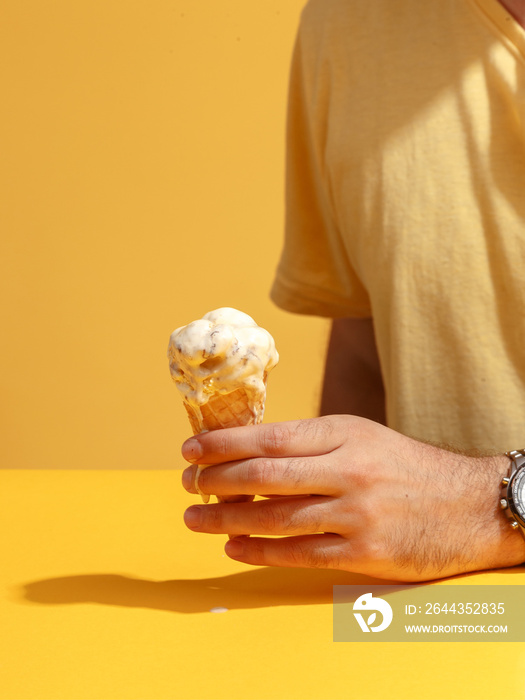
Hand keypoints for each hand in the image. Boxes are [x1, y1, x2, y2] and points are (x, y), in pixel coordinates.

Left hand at [181, 416, 524, 580]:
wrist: (469, 504)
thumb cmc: (407, 466)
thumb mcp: (363, 436)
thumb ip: (313, 443)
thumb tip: (252, 452)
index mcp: (344, 433)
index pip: (270, 438)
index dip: (224, 444)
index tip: (191, 449)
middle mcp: (347, 470)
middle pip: (264, 477)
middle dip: (216, 480)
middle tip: (187, 483)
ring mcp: (355, 513)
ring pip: (274, 518)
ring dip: (226, 520)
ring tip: (196, 519)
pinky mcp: (364, 552)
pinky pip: (298, 554)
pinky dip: (259, 551)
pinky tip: (234, 547)